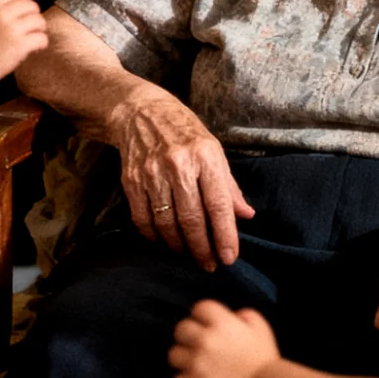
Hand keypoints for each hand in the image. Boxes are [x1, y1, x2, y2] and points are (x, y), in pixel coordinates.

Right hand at [0, 0, 47, 80]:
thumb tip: (23, 1)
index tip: (27, 6)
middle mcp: (1, 14)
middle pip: (31, 5)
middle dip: (34, 14)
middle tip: (32, 25)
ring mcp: (12, 29)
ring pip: (39, 20)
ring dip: (40, 28)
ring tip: (35, 35)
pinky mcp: (21, 45)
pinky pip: (42, 37)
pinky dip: (42, 42)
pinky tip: (37, 47)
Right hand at [109, 91, 253, 270]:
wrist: (141, 113)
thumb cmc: (185, 133)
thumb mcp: (214, 150)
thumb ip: (229, 186)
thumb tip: (246, 216)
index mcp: (205, 156)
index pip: (219, 204)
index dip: (225, 235)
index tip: (229, 258)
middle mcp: (178, 165)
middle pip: (192, 219)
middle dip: (202, 248)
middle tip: (209, 265)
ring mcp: (152, 174)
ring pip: (166, 223)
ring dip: (179, 246)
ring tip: (189, 254)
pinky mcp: (131, 181)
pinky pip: (143, 219)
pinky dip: (155, 236)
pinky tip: (165, 241)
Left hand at [169, 299, 277, 377]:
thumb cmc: (264, 359)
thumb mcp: (260, 327)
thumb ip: (246, 315)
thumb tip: (234, 316)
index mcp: (221, 323)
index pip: (199, 308)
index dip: (202, 316)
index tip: (206, 323)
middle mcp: (205, 340)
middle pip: (181, 329)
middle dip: (188, 335)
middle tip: (196, 343)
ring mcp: (197, 363)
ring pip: (174, 355)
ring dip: (182, 358)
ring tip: (192, 363)